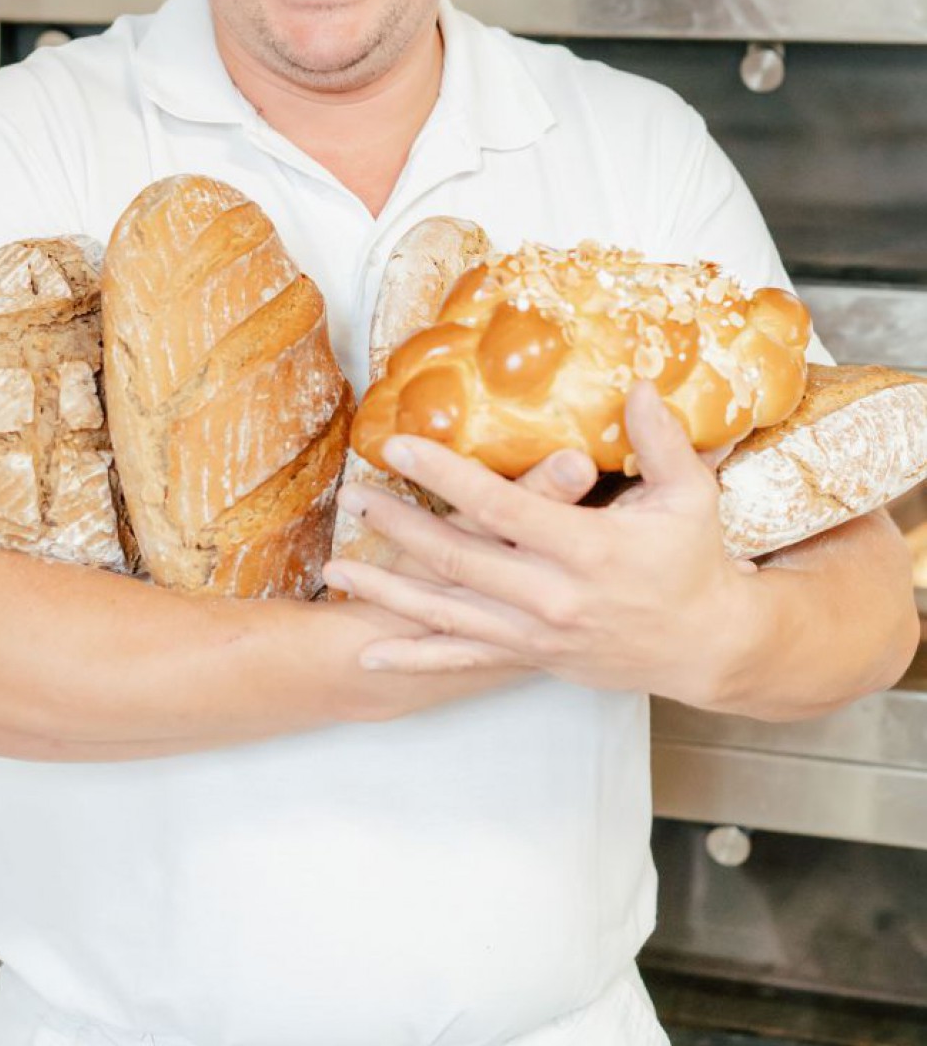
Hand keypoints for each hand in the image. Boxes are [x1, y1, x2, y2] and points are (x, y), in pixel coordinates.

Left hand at [322, 383, 760, 704]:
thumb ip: (661, 439)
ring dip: (389, 590)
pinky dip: (414, 657)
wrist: (706, 647)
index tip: (402, 447)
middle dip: (401, 527)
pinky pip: (462, 661)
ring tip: (338, 566)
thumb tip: (635, 384)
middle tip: (356, 494)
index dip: (447, 476)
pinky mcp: (531, 658)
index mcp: (587, 549)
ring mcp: (536, 635)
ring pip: (449, 612)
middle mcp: (552, 597)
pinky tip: (370, 650)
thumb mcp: (690, 495)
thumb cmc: (695, 563)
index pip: (501, 507)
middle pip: (460, 559)